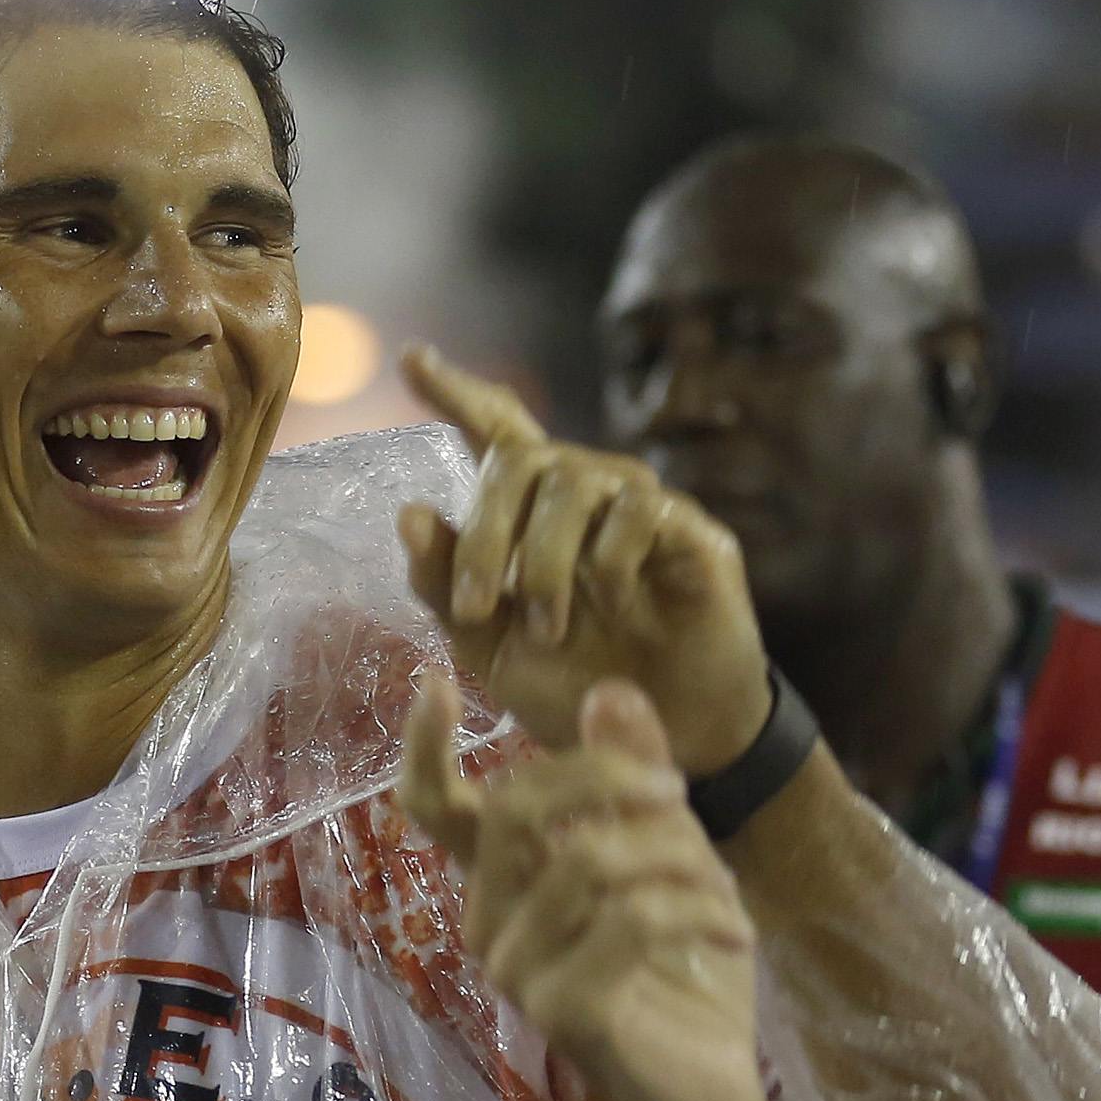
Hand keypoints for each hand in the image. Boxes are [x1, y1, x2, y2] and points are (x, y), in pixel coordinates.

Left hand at [399, 345, 772, 774]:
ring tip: (551, 628)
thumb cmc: (574, 686)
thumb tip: (409, 513)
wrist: (659, 740)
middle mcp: (586, 493)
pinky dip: (611, 565)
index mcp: (532, 513)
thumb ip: (446, 585)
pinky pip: (637, 513)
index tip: (414, 360)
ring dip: (545, 562)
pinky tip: (619, 607)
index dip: (457, 393)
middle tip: (477, 609)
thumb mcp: (490, 646)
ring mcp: (640, 506)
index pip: (497, 430)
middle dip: (485, 533)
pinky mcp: (691, 530)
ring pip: (573, 481)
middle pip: (520, 457)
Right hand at [399, 670, 770, 1100]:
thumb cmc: (684, 974)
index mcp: (502, 886)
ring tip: (722, 884)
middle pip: (517, 808)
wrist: (713, 1093)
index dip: (426, 747)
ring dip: (675, 856)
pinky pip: (628, 920)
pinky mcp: (564, 1010)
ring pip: (587, 861)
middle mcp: (490, 926)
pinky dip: (696, 910)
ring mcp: (519, 973)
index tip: (435, 680)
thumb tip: (608, 692)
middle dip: (604, 777)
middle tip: (677, 789)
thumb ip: (636, 778)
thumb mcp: (673, 856)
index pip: (436, 811)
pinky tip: (735, 930)